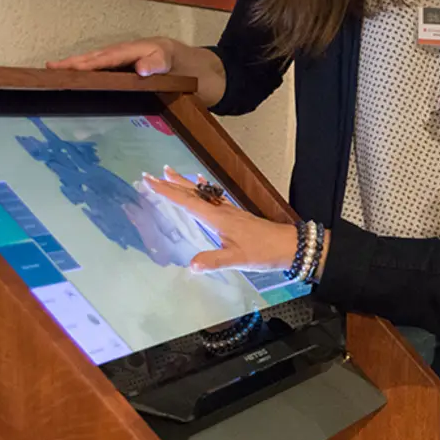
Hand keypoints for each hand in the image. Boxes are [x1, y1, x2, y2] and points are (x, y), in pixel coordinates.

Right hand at [49, 37, 180, 76]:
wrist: (168, 53)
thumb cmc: (165, 57)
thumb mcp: (164, 60)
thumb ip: (155, 64)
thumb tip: (142, 70)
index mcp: (126, 52)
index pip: (105, 60)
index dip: (90, 64)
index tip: (74, 69)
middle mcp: (114, 52)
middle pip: (90, 57)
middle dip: (71, 62)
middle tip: (50, 68)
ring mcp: (111, 56)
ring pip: (88, 59)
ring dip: (70, 64)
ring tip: (51, 69)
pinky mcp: (110, 62)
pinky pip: (92, 63)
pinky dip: (78, 66)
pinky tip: (68, 73)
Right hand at [140, 167, 300, 271]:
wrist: (289, 246)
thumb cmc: (264, 252)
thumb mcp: (237, 259)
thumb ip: (214, 261)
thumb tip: (192, 265)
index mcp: (218, 218)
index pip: (187, 202)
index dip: (167, 192)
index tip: (149, 182)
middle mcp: (222, 211)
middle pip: (192, 193)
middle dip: (171, 184)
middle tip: (152, 174)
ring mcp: (230, 211)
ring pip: (202, 193)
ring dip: (185, 184)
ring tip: (171, 173)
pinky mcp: (237, 215)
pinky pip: (215, 197)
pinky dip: (204, 189)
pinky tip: (203, 182)